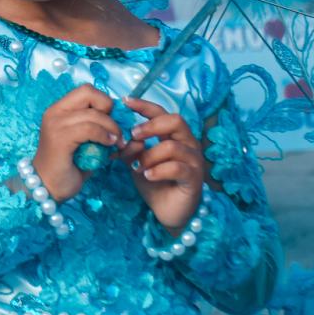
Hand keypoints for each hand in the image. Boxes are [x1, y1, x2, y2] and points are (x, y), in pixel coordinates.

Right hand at [31, 85, 119, 201]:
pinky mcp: (59, 138)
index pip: (87, 90)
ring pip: (94, 114)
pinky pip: (90, 129)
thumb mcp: (87, 142)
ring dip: (112, 128)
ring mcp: (55, 124)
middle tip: (115, 130)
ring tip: (117, 143)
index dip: (104, 102)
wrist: (47, 188)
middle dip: (109, 110)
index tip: (111, 122)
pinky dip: (104, 136)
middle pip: (89, 93)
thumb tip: (127, 123)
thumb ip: (100, 128)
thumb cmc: (69, 167)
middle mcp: (55, 112)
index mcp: (59, 109)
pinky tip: (109, 146)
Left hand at [120, 97, 212, 232]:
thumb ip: (131, 149)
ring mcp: (194, 160)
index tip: (125, 101)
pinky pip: (177, 167)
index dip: (145, 106)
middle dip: (151, 125)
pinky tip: (147, 176)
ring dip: (150, 155)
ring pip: (172, 146)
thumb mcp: (138, 163)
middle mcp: (187, 144)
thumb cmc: (155, 184)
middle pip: (175, 120)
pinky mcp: (194, 178)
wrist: (167, 213)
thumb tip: (119, 138)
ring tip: (137, 167)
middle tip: (133, 134)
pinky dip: (159, 170)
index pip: (162, 113)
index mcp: (174, 136)